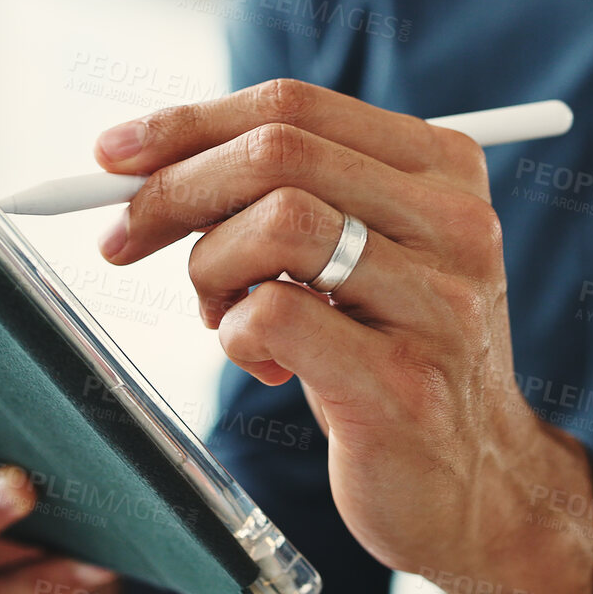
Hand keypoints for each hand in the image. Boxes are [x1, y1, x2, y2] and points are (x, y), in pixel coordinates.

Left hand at [95, 79, 592, 593]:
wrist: (479, 488)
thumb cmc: (391, 358)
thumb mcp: (359, 256)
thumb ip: (287, 194)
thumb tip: (144, 161)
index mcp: (444, 169)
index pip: (294, 105)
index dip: (188, 123)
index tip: (113, 155)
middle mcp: (455, 222)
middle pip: (278, 152)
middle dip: (173, 190)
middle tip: (123, 238)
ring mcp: (437, 303)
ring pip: (276, 223)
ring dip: (210, 269)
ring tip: (223, 316)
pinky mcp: (402, 383)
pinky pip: (273, 317)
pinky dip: (236, 335)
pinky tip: (265, 365)